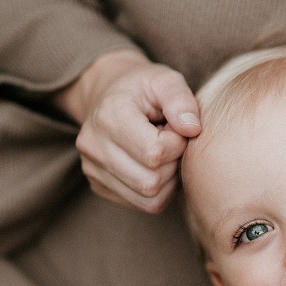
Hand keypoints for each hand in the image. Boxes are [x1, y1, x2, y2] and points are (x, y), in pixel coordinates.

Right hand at [54, 49, 200, 212]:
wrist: (109, 93)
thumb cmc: (143, 87)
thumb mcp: (165, 80)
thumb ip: (181, 101)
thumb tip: (193, 130)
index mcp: (108, 116)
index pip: (154, 153)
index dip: (177, 143)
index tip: (177, 127)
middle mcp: (92, 145)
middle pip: (150, 181)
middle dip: (173, 163)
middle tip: (173, 140)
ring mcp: (92, 169)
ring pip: (148, 198)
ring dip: (168, 178)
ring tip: (164, 151)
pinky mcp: (99, 185)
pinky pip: (143, 204)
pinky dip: (160, 189)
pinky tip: (156, 164)